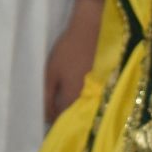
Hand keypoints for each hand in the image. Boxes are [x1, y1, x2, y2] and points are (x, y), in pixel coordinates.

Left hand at [44, 0, 102, 122]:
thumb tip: (44, 116)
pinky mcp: (107, 85)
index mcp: (73, 99)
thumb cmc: (68, 50)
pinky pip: (96, 99)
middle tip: (55, 114)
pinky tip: (80, 95)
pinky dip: (87, 101)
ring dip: (77, 110)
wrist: (92, 29)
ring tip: (66, 106)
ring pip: (87, 109)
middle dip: (65, 118)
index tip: (47, 120)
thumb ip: (47, 95)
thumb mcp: (51, 72)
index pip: (61, 120)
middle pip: (76, 117)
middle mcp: (89, 101)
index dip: (53, 122)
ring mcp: (100, 93)